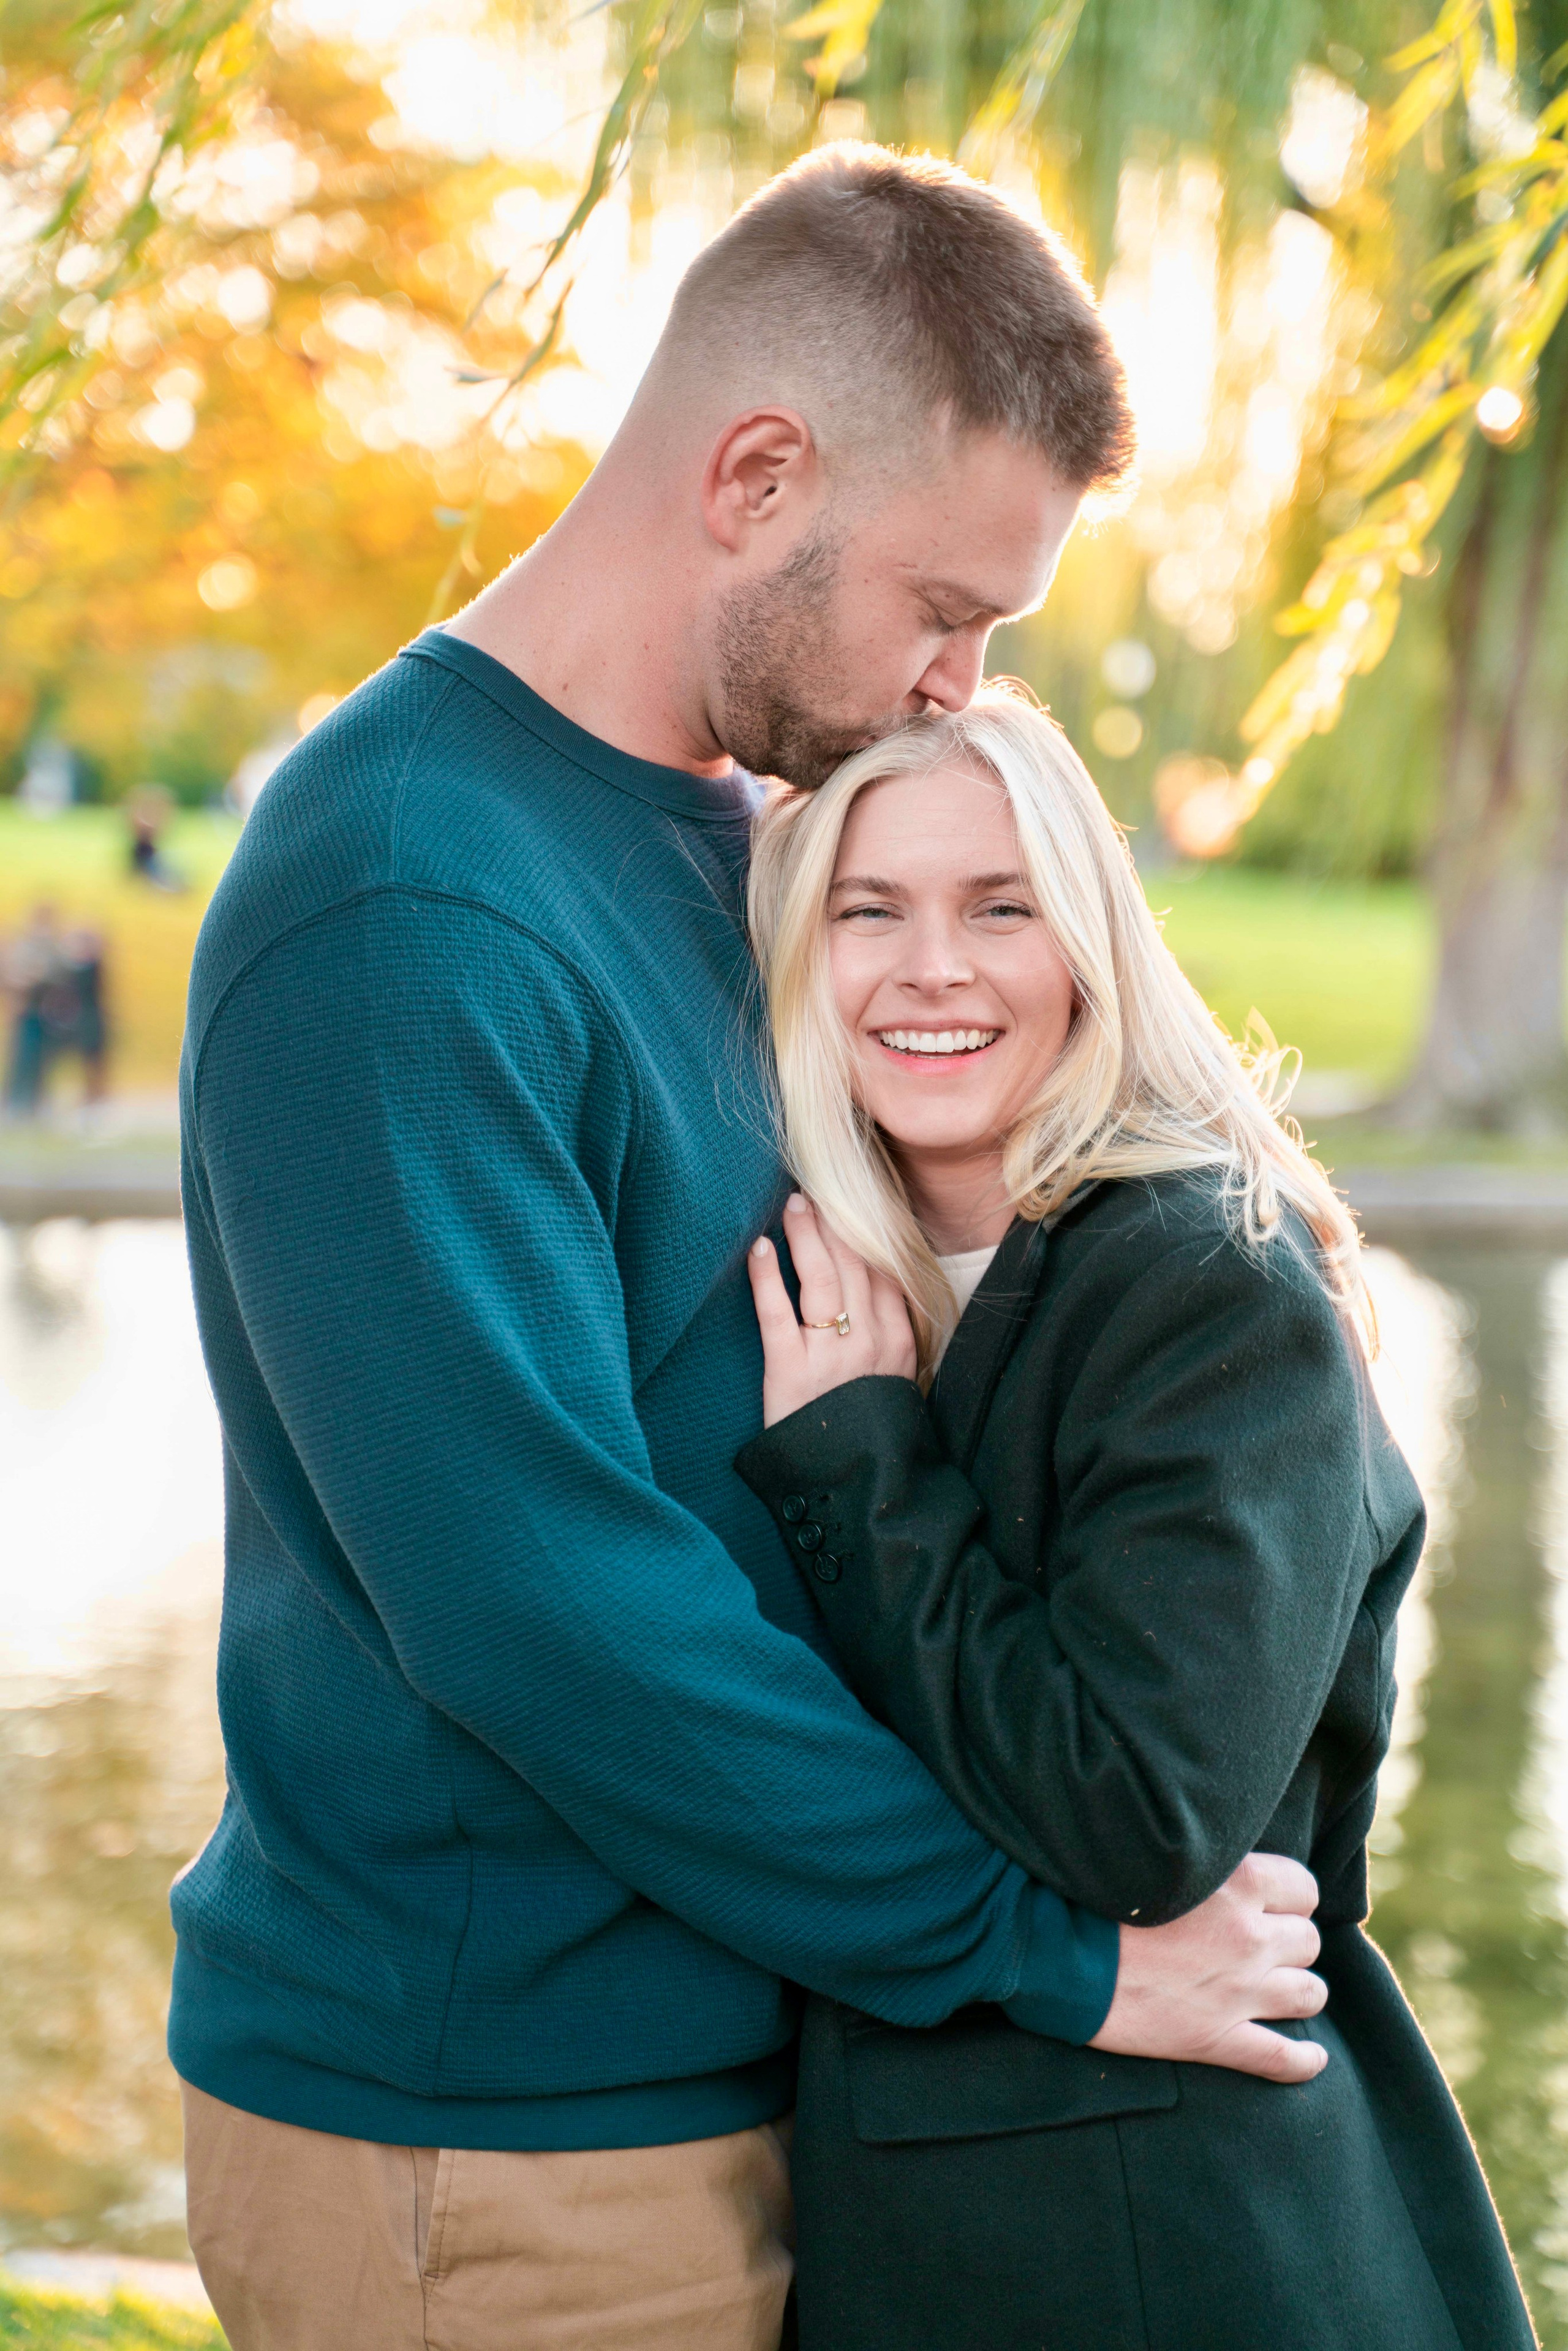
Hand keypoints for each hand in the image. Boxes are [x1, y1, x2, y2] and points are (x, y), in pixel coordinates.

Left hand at [748, 1194, 917, 1427]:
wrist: (854, 1486)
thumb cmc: (868, 1432)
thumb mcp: (895, 1383)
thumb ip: (890, 1336)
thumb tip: (881, 1288)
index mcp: (898, 1344)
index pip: (884, 1273)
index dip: (866, 1235)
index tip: (852, 1205)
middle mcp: (869, 1343)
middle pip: (854, 1265)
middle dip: (835, 1223)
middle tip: (817, 1191)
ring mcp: (831, 1356)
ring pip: (820, 1279)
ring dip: (805, 1235)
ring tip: (792, 1206)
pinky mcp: (791, 1372)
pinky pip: (777, 1313)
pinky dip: (766, 1276)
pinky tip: (759, 1249)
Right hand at [1090, 1852, 1327, 2083]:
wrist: (1058, 1951)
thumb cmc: (1098, 1894)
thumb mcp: (1160, 1856)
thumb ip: (1204, 1858)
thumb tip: (1224, 1860)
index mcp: (1238, 1884)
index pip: (1304, 1888)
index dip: (1288, 1895)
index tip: (1268, 1901)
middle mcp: (1248, 1938)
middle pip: (1308, 1941)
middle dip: (1290, 1941)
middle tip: (1261, 1943)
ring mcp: (1237, 1993)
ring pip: (1309, 1994)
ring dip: (1300, 1990)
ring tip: (1280, 1987)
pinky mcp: (1216, 2039)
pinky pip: (1282, 2059)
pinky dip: (1304, 2061)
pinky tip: (1312, 2058)